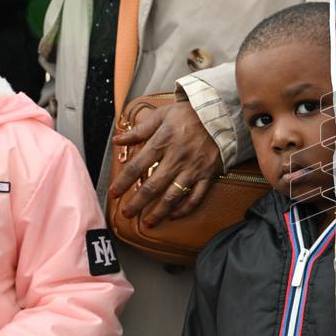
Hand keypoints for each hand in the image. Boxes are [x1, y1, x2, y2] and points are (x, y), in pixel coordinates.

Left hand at [110, 100, 222, 226]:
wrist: (222, 113)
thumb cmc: (191, 113)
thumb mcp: (162, 115)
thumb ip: (139, 130)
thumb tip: (117, 140)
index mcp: (162, 142)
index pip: (136, 166)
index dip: (123, 182)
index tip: (114, 192)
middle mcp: (176, 158)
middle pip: (152, 186)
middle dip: (137, 203)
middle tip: (127, 213)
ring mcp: (193, 169)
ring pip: (173, 196)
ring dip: (159, 211)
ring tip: (148, 222)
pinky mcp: (208, 175)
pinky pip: (196, 196)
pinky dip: (185, 208)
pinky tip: (174, 215)